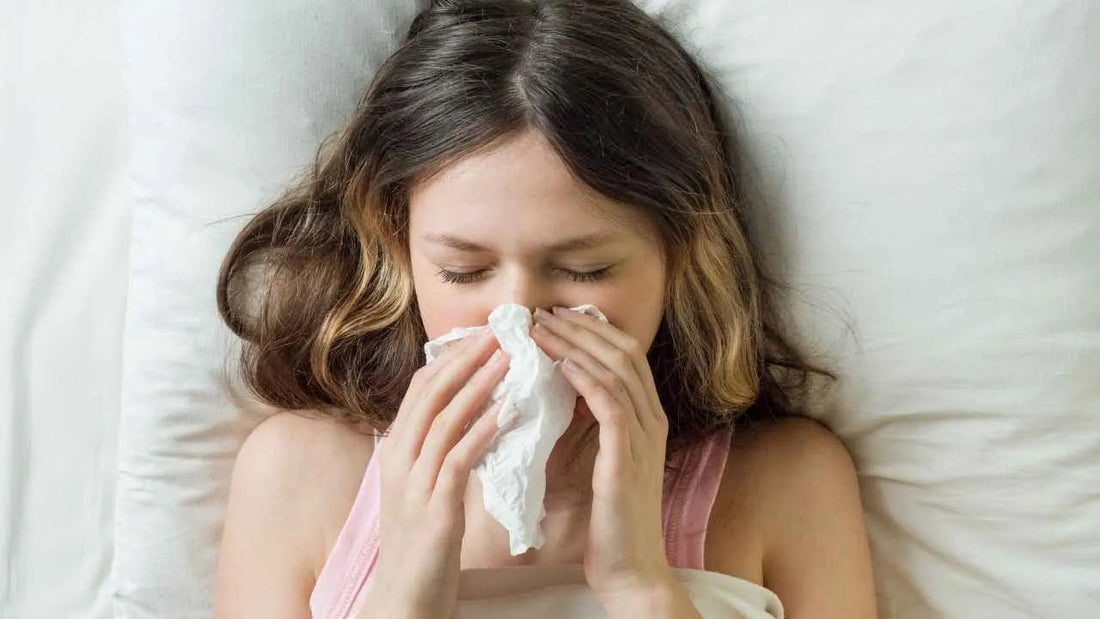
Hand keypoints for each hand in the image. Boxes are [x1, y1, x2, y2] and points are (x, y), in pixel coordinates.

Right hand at [365, 330, 509, 617]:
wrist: (404, 598)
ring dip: (478, 384)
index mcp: (396, 450)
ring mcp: (413, 482)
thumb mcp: (422, 487)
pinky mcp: (435, 507)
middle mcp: (398, 459)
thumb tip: (469, 414)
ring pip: (444, 418)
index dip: (451, 358)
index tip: (483, 336)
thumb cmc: (421, 544)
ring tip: (508, 359)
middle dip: (465, 359)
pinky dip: (483, 429)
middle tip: (500, 332)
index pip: (421, 388)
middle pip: (430, 393)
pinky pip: (459, 457)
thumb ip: (438, 451)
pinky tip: (508, 410)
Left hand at [530, 306, 675, 598]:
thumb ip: (583, 424)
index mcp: (646, 417)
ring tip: (540, 329)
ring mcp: (644, 436)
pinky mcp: (628, 457)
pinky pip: (610, 404)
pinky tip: (561, 363)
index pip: (624, 354)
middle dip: (580, 327)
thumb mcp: (595, 459)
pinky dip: (586, 377)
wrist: (628, 568)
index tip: (553, 316)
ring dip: (575, 344)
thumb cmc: (605, 518)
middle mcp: (651, 419)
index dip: (590, 330)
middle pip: (622, 351)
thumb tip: (551, 387)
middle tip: (542, 312)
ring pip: (615, 370)